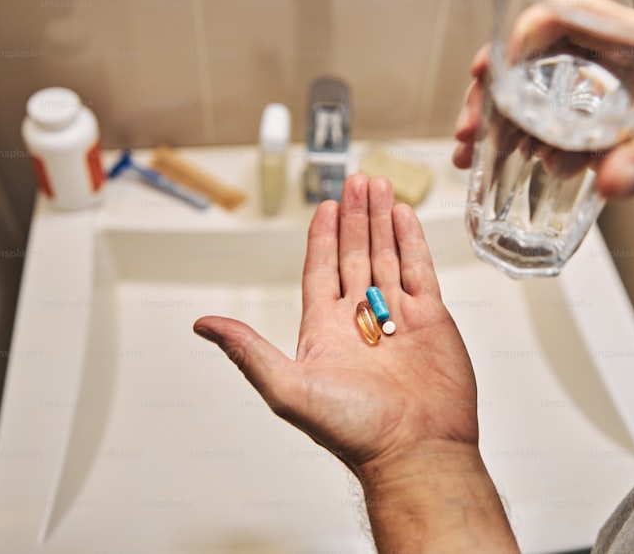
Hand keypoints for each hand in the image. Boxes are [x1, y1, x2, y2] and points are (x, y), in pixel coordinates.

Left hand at [193, 175, 479, 476]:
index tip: (325, 206)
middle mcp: (360, 320)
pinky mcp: (430, 320)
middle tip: (357, 181)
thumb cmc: (354, 431)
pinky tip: (404, 216)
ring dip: (381, 221)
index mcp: (325, 331)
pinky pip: (418, 270)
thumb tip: (202, 325)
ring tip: (379, 186)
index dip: (322, 237)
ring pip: (387, 256)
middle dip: (355, 218)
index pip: (320, 270)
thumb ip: (248, 350)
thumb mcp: (288, 388)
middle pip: (355, 255)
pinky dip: (411, 242)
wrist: (416, 451)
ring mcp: (398, 318)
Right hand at [453, 0, 633, 205]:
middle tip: (470, 126)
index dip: (524, 32)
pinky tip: (500, 161)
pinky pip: (539, 114)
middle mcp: (610, 56)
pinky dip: (513, 135)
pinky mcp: (587, 114)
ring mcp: (595, 85)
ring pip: (528, 84)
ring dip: (494, 115)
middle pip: (534, 51)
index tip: (494, 67)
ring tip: (469, 150)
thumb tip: (611, 177)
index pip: (570, 12)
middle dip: (493, 87)